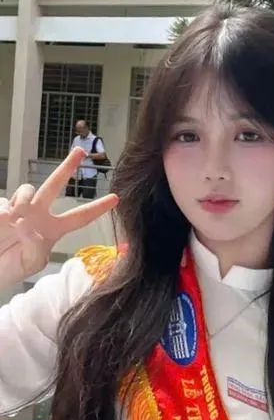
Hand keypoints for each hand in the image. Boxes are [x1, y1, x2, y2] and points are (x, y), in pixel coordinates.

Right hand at [0, 148, 118, 288]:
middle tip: (80, 150)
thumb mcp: (32, 263)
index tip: (116, 198)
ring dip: (25, 200)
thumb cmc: (11, 268)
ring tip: (16, 220)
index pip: (80, 217)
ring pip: (29, 189)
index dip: (97, 208)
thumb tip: (30, 226)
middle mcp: (38, 215)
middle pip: (55, 185)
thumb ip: (36, 247)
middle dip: (67, 167)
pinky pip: (6, 202)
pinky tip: (5, 223)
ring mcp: (19, 209)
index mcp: (53, 229)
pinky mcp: (1, 208)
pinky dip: (7, 211)